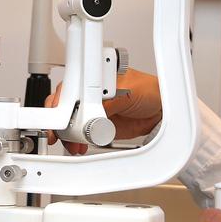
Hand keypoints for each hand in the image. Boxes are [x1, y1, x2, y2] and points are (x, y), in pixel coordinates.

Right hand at [45, 69, 163, 154]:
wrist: (161, 111)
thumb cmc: (150, 91)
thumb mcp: (130, 92)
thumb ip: (110, 101)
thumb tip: (94, 111)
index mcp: (97, 76)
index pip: (72, 85)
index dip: (63, 99)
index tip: (61, 111)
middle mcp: (91, 92)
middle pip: (64, 102)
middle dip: (58, 117)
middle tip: (60, 130)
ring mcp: (92, 109)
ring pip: (68, 119)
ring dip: (67, 132)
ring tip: (72, 142)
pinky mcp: (97, 125)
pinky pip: (79, 133)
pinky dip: (75, 140)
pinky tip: (77, 145)